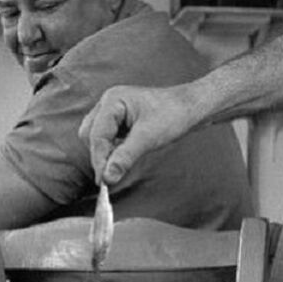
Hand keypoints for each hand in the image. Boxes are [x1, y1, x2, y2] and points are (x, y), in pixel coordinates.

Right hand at [79, 85, 194, 184]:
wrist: (192, 107)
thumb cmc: (174, 114)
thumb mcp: (148, 138)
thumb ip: (125, 157)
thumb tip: (107, 177)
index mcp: (113, 100)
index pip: (96, 134)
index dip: (99, 159)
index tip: (104, 181)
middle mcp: (109, 103)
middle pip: (90, 135)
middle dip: (99, 156)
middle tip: (110, 176)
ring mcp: (114, 111)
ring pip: (96, 138)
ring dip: (105, 154)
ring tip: (119, 165)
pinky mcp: (120, 121)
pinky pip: (108, 139)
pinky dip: (112, 151)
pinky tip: (124, 157)